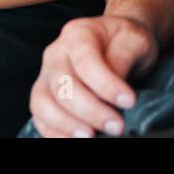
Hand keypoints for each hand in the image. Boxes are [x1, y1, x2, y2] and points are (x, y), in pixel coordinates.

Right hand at [28, 15, 159, 137]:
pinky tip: (76, 139)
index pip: (86, 61)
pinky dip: (54, 133)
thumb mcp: (134, 41)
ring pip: (44, 104)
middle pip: (63, 86)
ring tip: (92, 136)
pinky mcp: (43, 96)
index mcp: (78, 33)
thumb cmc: (126, 42)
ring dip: (67, 125)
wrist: (118, 43)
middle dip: (90, 111)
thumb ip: (123, 59)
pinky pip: (40, 118)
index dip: (106, 85)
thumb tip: (115, 91)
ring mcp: (45, 75)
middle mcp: (55, 53)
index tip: (129, 101)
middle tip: (117, 126)